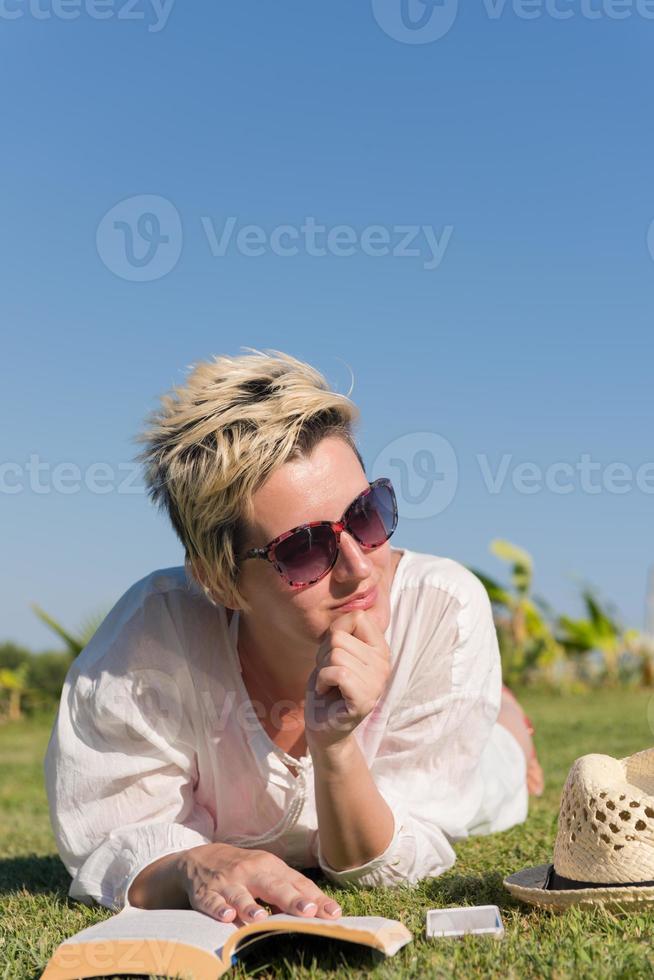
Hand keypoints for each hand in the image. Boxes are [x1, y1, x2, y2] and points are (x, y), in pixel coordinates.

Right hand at [180, 842, 341, 924]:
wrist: (200, 859)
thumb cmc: (244, 870)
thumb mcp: (266, 873)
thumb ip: (288, 890)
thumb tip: (315, 911)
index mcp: (270, 866)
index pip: (297, 883)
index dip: (315, 899)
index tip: (333, 913)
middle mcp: (251, 872)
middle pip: (274, 886)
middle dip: (291, 899)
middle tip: (308, 911)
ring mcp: (228, 883)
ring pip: (241, 895)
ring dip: (251, 907)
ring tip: (262, 919)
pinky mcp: (206, 893)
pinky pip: (212, 902)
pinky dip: (219, 909)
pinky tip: (227, 916)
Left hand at [304, 609, 391, 751]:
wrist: (323, 724)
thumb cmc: (328, 684)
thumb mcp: (335, 649)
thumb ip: (344, 630)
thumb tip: (355, 613)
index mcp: (380, 649)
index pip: (358, 617)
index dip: (336, 631)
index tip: (335, 652)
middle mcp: (384, 664)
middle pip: (339, 637)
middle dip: (324, 654)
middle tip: (330, 674)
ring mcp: (377, 683)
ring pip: (336, 654)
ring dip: (323, 669)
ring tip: (330, 684)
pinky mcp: (364, 699)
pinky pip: (337, 672)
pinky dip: (322, 681)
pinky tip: (327, 692)